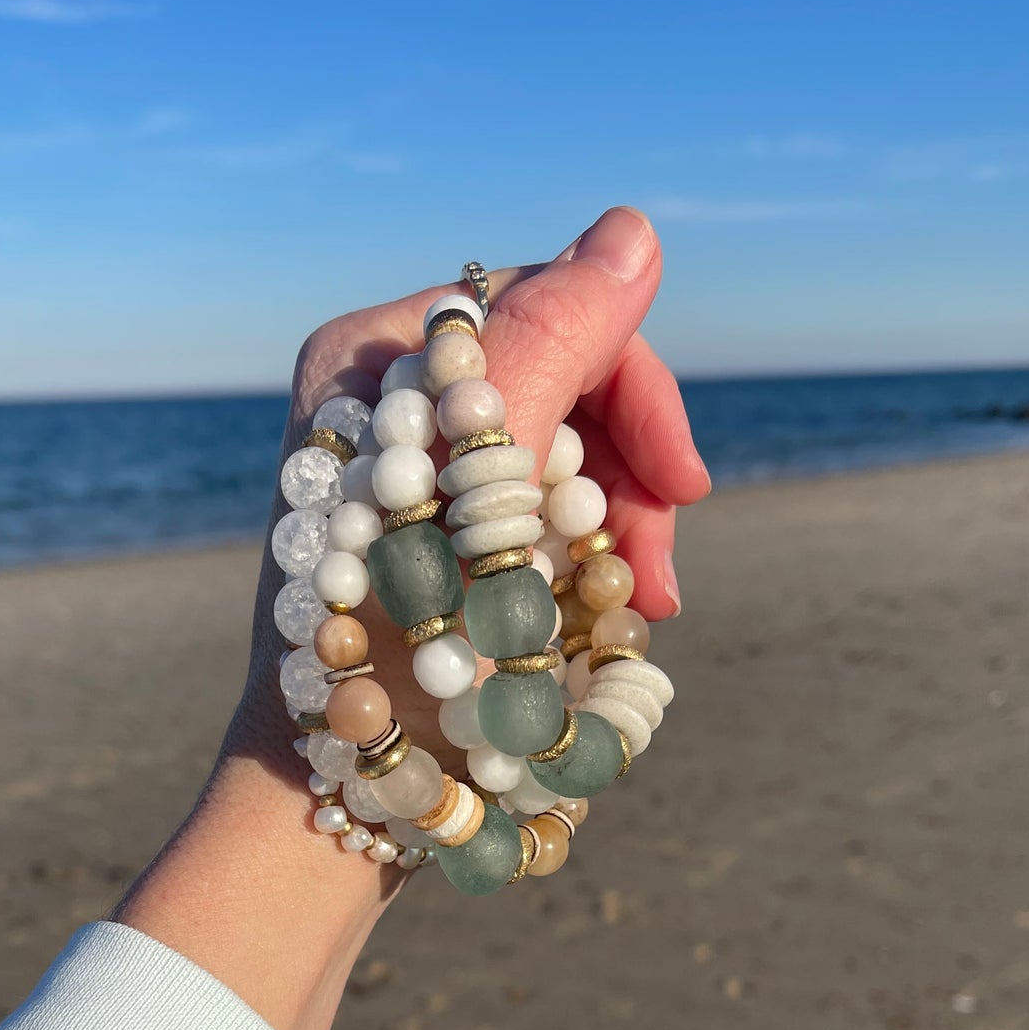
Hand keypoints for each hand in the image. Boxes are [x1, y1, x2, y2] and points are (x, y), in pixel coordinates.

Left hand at [232, 206, 708, 766]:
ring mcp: (399, 477)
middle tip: (659, 581)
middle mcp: (375, 406)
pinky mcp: (424, 545)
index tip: (683, 494)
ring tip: (638, 615)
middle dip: (625, 478)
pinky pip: (530, 515)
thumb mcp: (480, 491)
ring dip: (615, 531)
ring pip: (557, 455)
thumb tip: (633, 231)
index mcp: (366, 361)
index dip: (633, 394)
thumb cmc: (401, 659)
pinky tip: (592, 622)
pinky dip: (577, 563)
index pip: (543, 312)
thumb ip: (550, 346)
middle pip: (558, 384)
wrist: (344, 798)